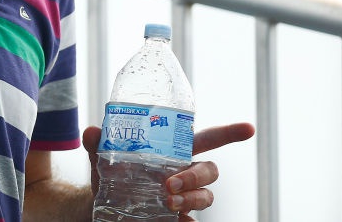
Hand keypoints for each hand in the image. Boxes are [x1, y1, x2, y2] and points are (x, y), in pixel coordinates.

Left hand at [84, 122, 254, 220]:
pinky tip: (177, 221)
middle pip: (210, 171)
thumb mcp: (101, 159)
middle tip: (169, 184)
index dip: (230, 134)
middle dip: (195, 177)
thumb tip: (92, 131)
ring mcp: (184, 198)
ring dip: (191, 198)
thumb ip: (97, 144)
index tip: (250, 128)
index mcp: (173, 151)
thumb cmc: (110, 176)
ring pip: (207, 197)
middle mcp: (184, 173)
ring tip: (167, 202)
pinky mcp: (178, 220)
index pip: (208, 139)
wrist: (100, 207)